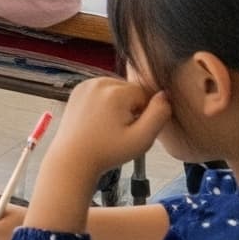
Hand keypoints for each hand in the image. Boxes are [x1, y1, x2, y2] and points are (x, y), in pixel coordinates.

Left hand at [42, 77, 171, 180]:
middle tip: (120, 129)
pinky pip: (102, 91)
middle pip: (130, 90)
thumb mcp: (141, 139)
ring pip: (117, 90)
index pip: (146, 95)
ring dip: (119, 105)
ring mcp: (86, 84)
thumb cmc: (107, 152)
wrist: (73, 158)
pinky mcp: (78, 90)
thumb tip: (165, 94)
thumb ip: (159, 115)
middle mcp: (100, 81)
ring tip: (109, 126)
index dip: (144, 114)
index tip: (132, 129)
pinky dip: (105, 103)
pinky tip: (100, 121)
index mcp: (116, 91)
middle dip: (131, 107)